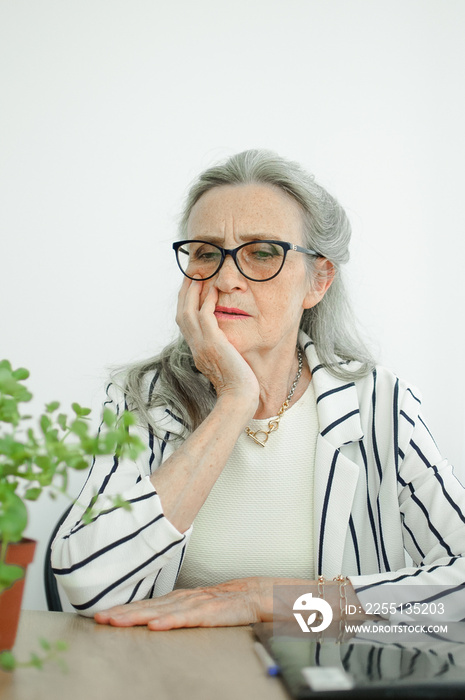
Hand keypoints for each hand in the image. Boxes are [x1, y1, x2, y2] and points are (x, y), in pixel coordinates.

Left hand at [94, 577, 264, 629]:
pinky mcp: (210, 612)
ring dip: (137, 615)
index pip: (147, 604)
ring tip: (117, 620)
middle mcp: (184, 599)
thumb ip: (178, 612)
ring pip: (161, 610)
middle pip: (148, 606)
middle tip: (100, 617)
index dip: (125, 609)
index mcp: (180, 598)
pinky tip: (155, 625)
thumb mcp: (198, 608)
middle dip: (123, 612)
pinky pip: (186, 618)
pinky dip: (169, 621)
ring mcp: (196, 604)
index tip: (103, 614)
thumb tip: (155, 619)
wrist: (256, 595)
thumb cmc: (228, 603)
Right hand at [176, 277, 258, 405]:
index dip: (186, 303)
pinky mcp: (213, 344)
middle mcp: (195, 346)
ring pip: (189, 312)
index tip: (191, 288)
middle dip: (185, 292)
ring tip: (199, 275)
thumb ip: (221, 350)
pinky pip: (205, 316)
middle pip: (182, 313)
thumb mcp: (225, 364)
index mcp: (197, 351)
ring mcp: (201, 345)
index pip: (185, 322)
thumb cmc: (238, 385)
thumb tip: (226, 342)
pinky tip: (214, 290)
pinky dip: (207, 302)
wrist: (239, 398)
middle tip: (190, 274)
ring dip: (192, 292)